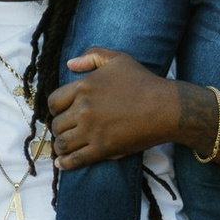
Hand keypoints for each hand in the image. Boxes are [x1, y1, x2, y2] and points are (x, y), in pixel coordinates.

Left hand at [48, 49, 180, 170]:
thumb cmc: (143, 81)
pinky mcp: (102, 149)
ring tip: (65, 146)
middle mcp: (83, 109)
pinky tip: (60, 163)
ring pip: (62, 143)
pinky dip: (64, 163)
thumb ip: (92, 56)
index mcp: (83, 87)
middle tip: (66, 130)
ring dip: (60, 145)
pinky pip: (75, 159)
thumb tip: (70, 64)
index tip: (62, 112)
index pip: (53, 101)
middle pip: (57, 124)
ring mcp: (92, 131)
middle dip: (59, 128)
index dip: (55, 108)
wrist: (165, 108)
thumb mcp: (118, 59)